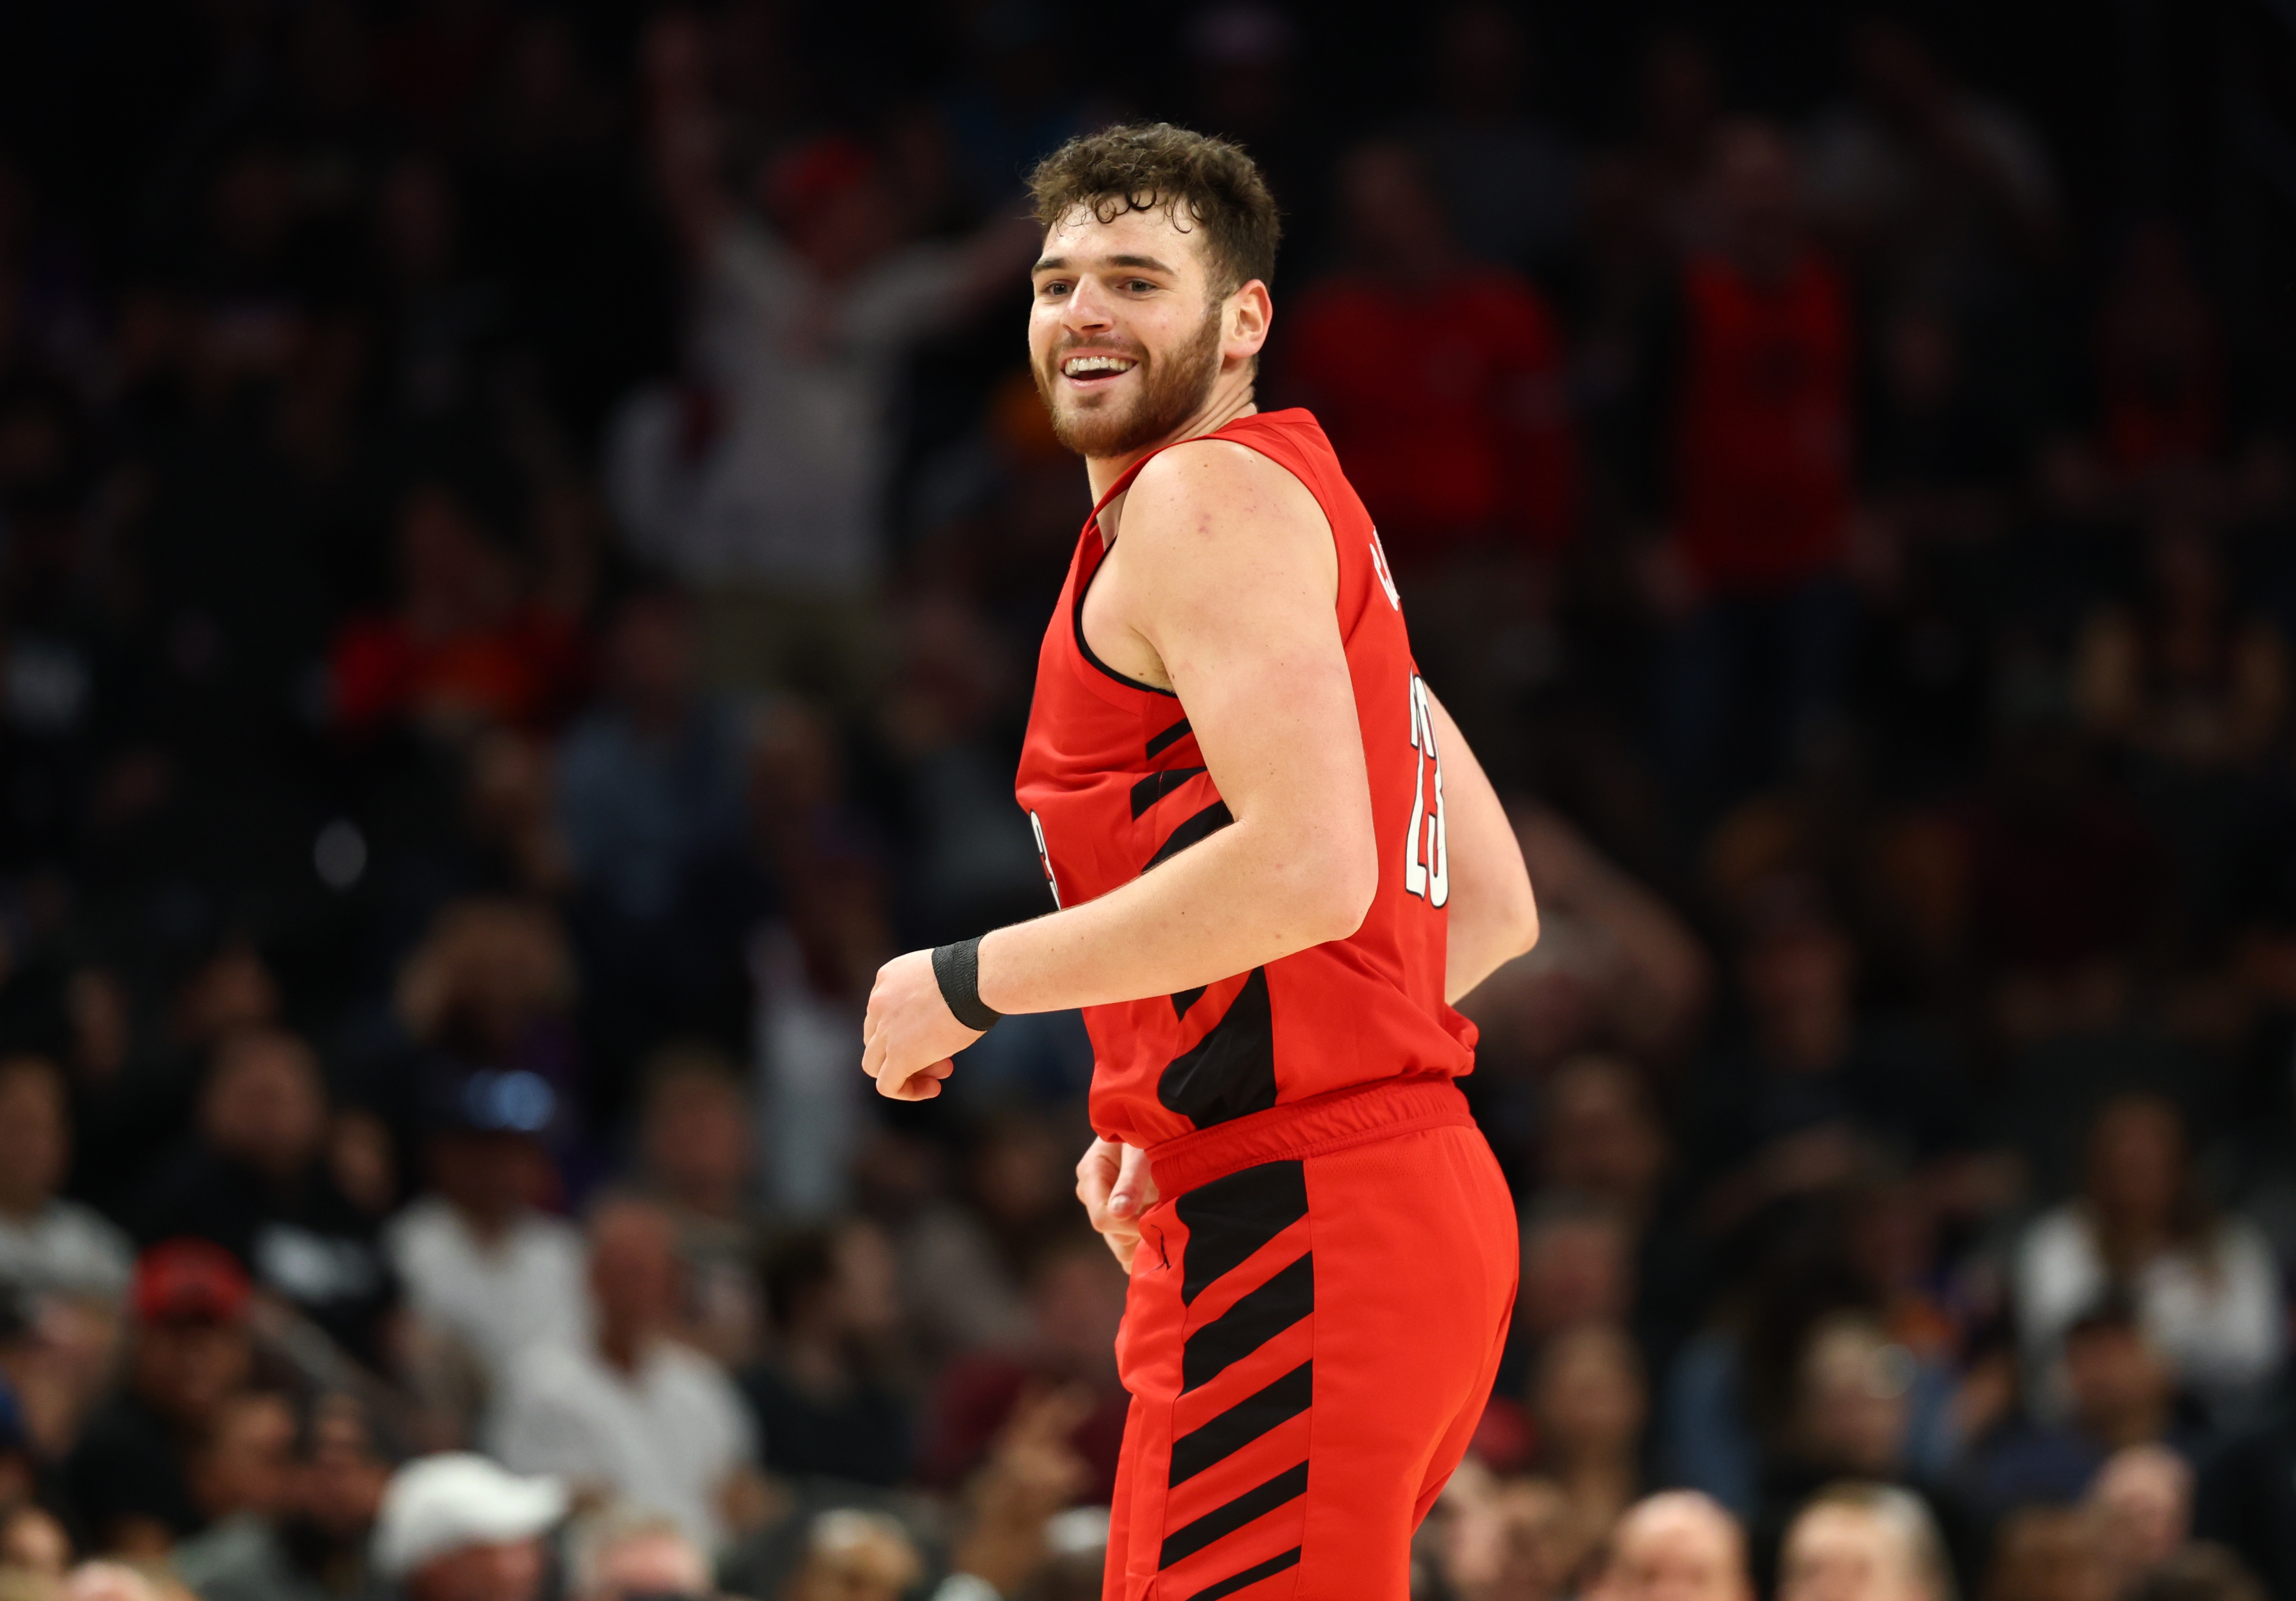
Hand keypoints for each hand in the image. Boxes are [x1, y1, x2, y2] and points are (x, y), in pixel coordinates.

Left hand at [861, 948, 980, 1099]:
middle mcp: (879, 1002)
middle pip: (876, 1040)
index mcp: (888, 978)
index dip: (905, 1031)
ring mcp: (885, 1030)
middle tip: (940, 1059)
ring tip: (937, 1078)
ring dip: (904, 1073)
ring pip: (875, 1064)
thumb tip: (936, 1026)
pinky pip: (887, 1084)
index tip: (935, 1036)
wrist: (977, 978)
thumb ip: (927, 998)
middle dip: (904, 1052)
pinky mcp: (898, 1054)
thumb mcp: (938, 978)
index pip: (883, 1014)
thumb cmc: (974, 975)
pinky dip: (905, 1091)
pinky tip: (932, 1089)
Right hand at [1075, 1137, 1157, 1269]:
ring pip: (1122, 1246)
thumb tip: (1117, 1212)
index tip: (1158, 1217)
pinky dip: (1149, 1244)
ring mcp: (1107, 1207)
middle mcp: (1092, 1193)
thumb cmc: (1150, 1130)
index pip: (1102, 1217)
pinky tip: (1166, 1228)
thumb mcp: (1141, 1149)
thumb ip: (1131, 1180)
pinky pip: (1131, 1247)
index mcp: (1091, 1173)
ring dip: (1147, 1239)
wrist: (1160, 1124)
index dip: (1130, 1225)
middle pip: (1112, 1235)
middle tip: (1169, 1214)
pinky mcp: (1121, 1218)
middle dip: (1142, 1232)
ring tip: (1169, 1217)